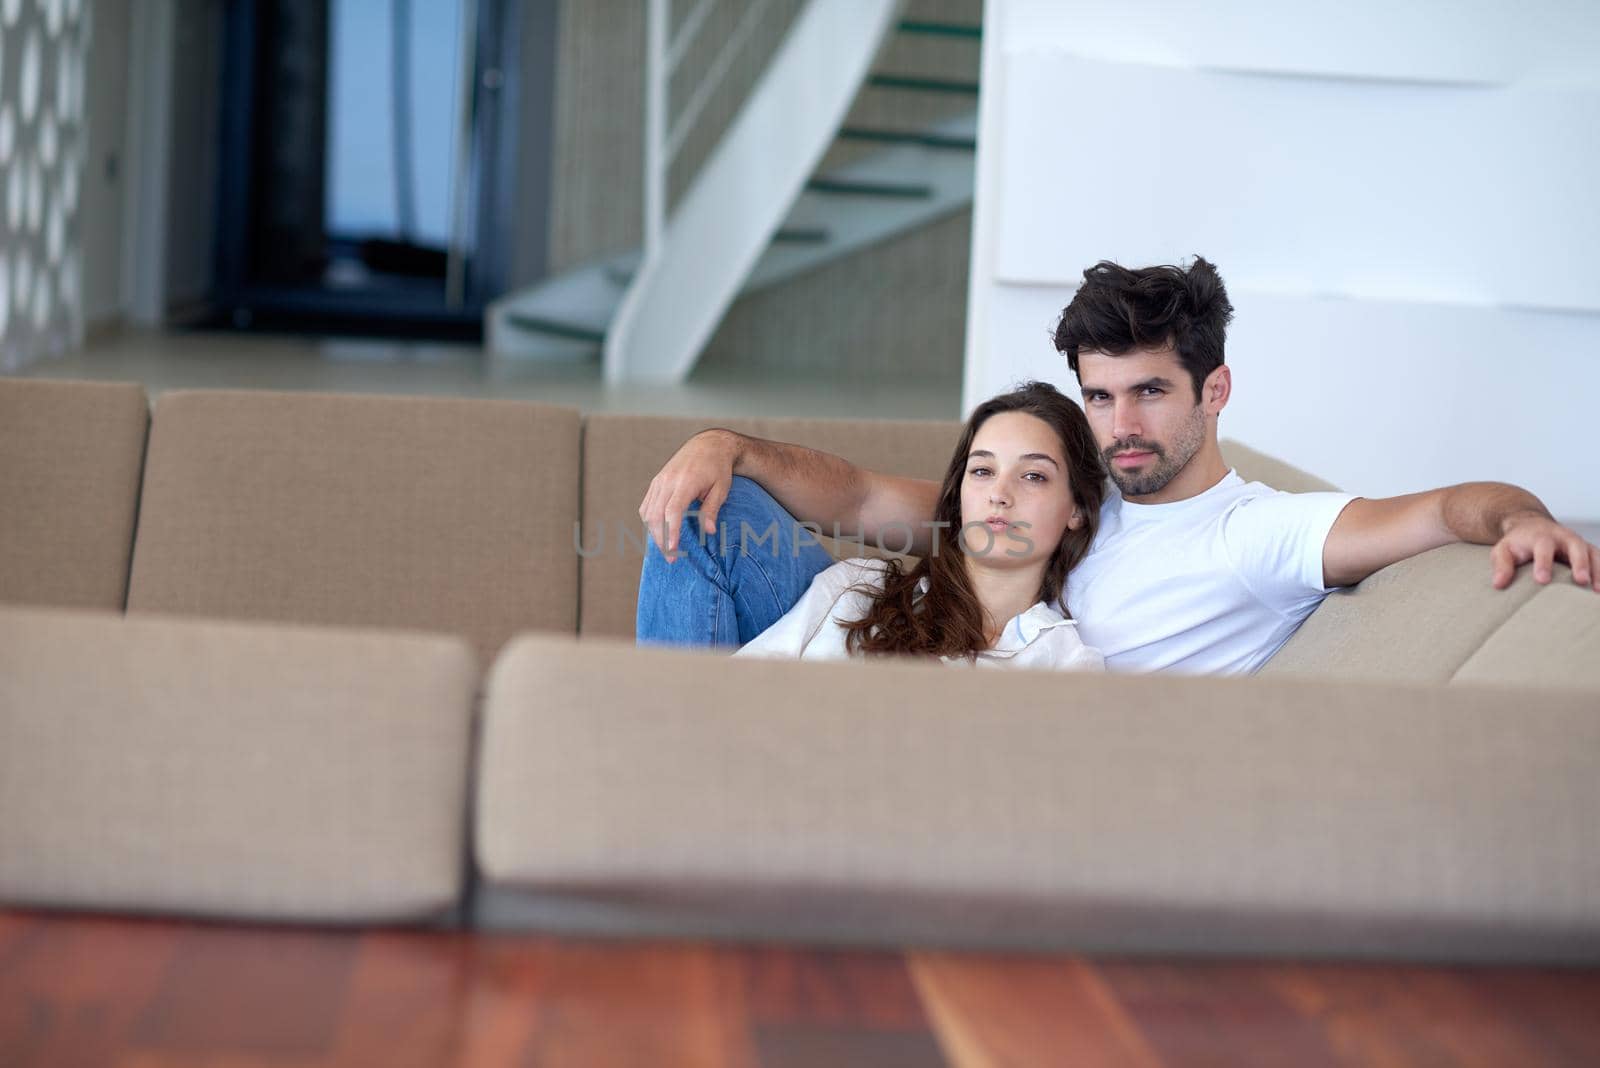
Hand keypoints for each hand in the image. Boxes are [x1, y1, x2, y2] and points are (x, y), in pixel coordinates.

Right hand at [638, 429, 740, 562]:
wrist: (708, 445)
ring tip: (666, 548)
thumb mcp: (722, 488)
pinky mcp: (656, 482)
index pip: (672, 511)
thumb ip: (712, 509)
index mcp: (685, 482)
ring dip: (654, 533)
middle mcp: (668, 481)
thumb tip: (708, 532)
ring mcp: (659, 481)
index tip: (673, 550)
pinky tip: (659, 533)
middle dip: (661, 539)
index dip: (671, 532)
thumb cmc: (718, 468)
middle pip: (656, 515)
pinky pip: (647, 505)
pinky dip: (650, 521)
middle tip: (671, 558)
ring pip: (648, 512)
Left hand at [1491, 512, 1599, 591]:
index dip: (1544, 563)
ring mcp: (1579, 543)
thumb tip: (1498, 584)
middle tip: (1581, 580)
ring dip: (1598, 570)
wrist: (1532, 526)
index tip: (1542, 580)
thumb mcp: (1503, 550)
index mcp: (1541, 537)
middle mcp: (1564, 537)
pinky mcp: (1588, 551)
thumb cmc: (1517, 543)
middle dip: (1580, 563)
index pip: (1543, 548)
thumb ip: (1501, 565)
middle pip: (1576, 546)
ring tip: (1598, 590)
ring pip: (1593, 553)